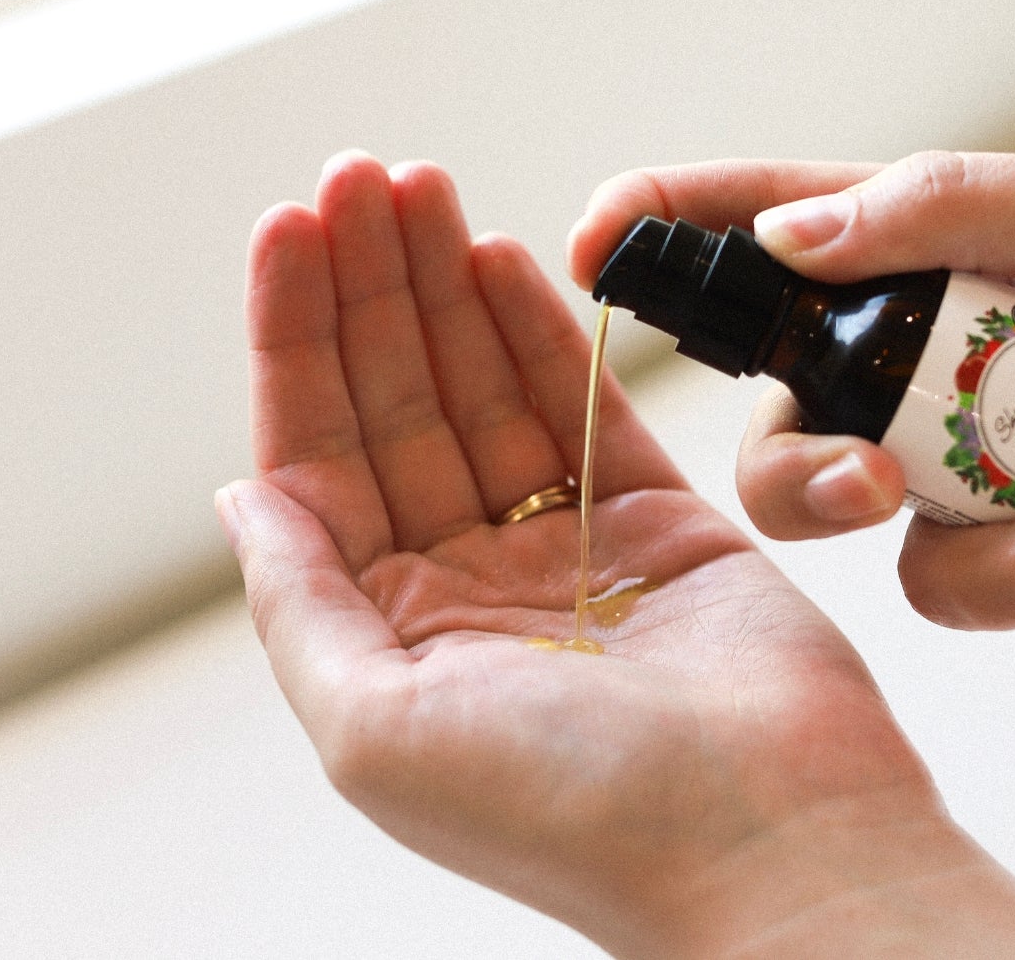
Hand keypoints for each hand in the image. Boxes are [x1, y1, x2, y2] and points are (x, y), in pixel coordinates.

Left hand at [222, 152, 1014, 958]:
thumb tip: (241, 496)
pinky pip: (585, 407)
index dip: (300, 336)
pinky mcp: (659, 521)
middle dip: (373, 288)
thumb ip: (302, 602)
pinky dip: (543, 331)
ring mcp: (567, 548)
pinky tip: (502, 258)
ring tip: (422, 189)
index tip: (295, 229)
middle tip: (362, 176)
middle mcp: (469, 585)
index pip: (321, 454)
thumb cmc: (574, 815)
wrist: (772, 837)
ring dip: (448, 288)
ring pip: (488, 390)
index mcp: (390, 636)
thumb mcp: (378, 728)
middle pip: (401, 404)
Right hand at [569, 149, 1014, 661]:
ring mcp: (993, 500)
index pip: (772, 246)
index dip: (668, 238)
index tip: (585, 240)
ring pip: (927, 571)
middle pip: (789, 456)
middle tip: (882, 479)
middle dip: (813, 482)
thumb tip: (797, 231)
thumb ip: (961, 209)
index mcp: (942, 273)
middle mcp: (940, 394)